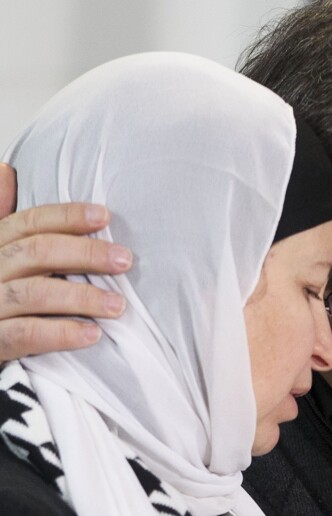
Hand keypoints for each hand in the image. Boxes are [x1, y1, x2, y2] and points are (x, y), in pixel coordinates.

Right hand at [0, 163, 131, 361]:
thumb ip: (3, 217)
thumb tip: (6, 169)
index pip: (28, 223)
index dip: (67, 217)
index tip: (105, 216)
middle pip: (35, 253)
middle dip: (84, 254)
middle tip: (124, 260)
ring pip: (33, 293)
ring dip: (81, 297)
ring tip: (119, 305)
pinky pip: (24, 334)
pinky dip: (60, 333)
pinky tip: (92, 334)